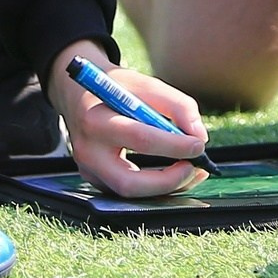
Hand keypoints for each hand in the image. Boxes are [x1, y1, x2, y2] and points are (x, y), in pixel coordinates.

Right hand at [47, 43, 208, 198]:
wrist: (79, 94)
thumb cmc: (116, 88)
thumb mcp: (146, 84)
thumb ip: (178, 105)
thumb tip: (199, 137)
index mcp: (96, 120)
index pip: (140, 139)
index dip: (174, 145)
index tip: (198, 144)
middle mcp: (87, 151)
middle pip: (129, 183)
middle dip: (168, 181)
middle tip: (194, 168)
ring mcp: (88, 170)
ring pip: (129, 193)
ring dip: (166, 187)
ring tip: (192, 171)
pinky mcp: (95, 179)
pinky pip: (128, 190)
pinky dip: (155, 186)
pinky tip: (175, 173)